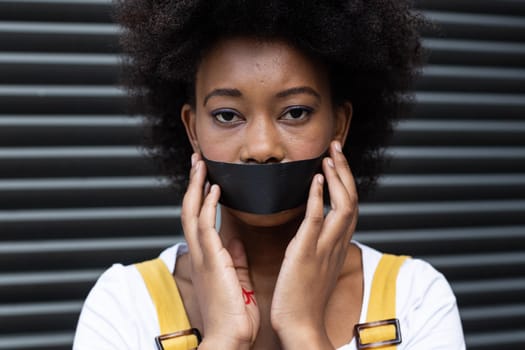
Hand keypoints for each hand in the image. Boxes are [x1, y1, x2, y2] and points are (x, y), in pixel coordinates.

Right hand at [181, 153, 259, 348]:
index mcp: (208, 258)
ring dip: (196, 186)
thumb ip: (234, 259)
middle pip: (190, 210)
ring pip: (192, 212)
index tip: (207, 179)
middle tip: (197, 162)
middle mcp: (201, 253)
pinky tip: (213, 188)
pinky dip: (207, 205)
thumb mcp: (237, 281)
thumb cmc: (233, 316)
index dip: (200, 197)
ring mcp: (203, 256)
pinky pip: (206, 226)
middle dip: (193, 184)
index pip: (200, 219)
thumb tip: (234, 241)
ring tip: (200, 165)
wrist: (229, 338)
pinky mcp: (211, 260)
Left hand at [270, 141, 357, 348]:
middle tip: (336, 147)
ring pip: (342, 205)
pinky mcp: (306, 253)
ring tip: (329, 155)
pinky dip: (319, 197)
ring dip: (337, 177)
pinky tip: (316, 179)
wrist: (299, 326)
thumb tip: (311, 228)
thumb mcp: (315, 266)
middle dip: (345, 170)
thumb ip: (317, 245)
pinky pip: (317, 220)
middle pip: (351, 199)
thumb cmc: (303, 299)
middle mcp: (336, 244)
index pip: (348, 206)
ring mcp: (323, 247)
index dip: (345, 181)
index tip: (335, 162)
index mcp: (337, 246)